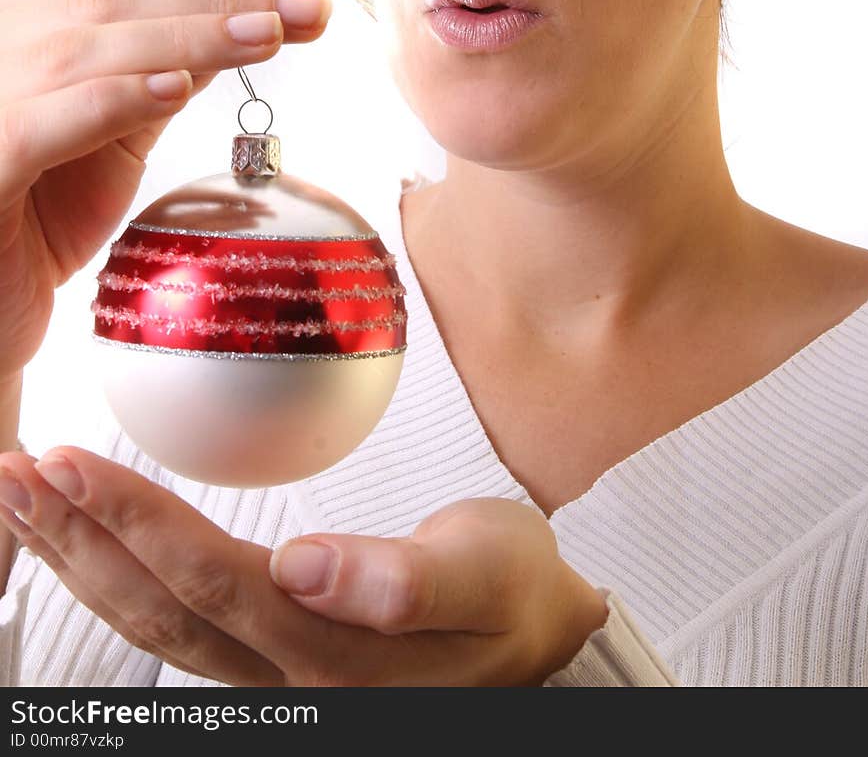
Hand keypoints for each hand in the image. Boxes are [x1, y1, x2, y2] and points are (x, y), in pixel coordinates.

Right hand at [0, 0, 331, 382]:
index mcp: (17, 10)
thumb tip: (255, 14)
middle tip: (306, 8)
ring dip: (190, 33)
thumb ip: (163, 64)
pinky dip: (114, 96)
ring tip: (270, 36)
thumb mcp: (114, 126)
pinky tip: (177, 90)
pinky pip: (44, 118)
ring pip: (87, 44)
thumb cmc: (42, 212)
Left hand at [0, 446, 607, 685]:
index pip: (214, 585)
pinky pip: (172, 625)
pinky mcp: (268, 658)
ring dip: (80, 559)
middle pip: (161, 610)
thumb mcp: (493, 576)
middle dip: (80, 538)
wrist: (539, 632)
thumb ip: (410, 581)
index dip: (137, 524)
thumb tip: (309, 567)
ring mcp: (272, 677)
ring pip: (153, 626)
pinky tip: (86, 544)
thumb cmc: (516, 594)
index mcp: (339, 656)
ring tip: (27, 496)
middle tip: (19, 470)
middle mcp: (289, 681)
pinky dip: (115, 578)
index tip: (76, 464)